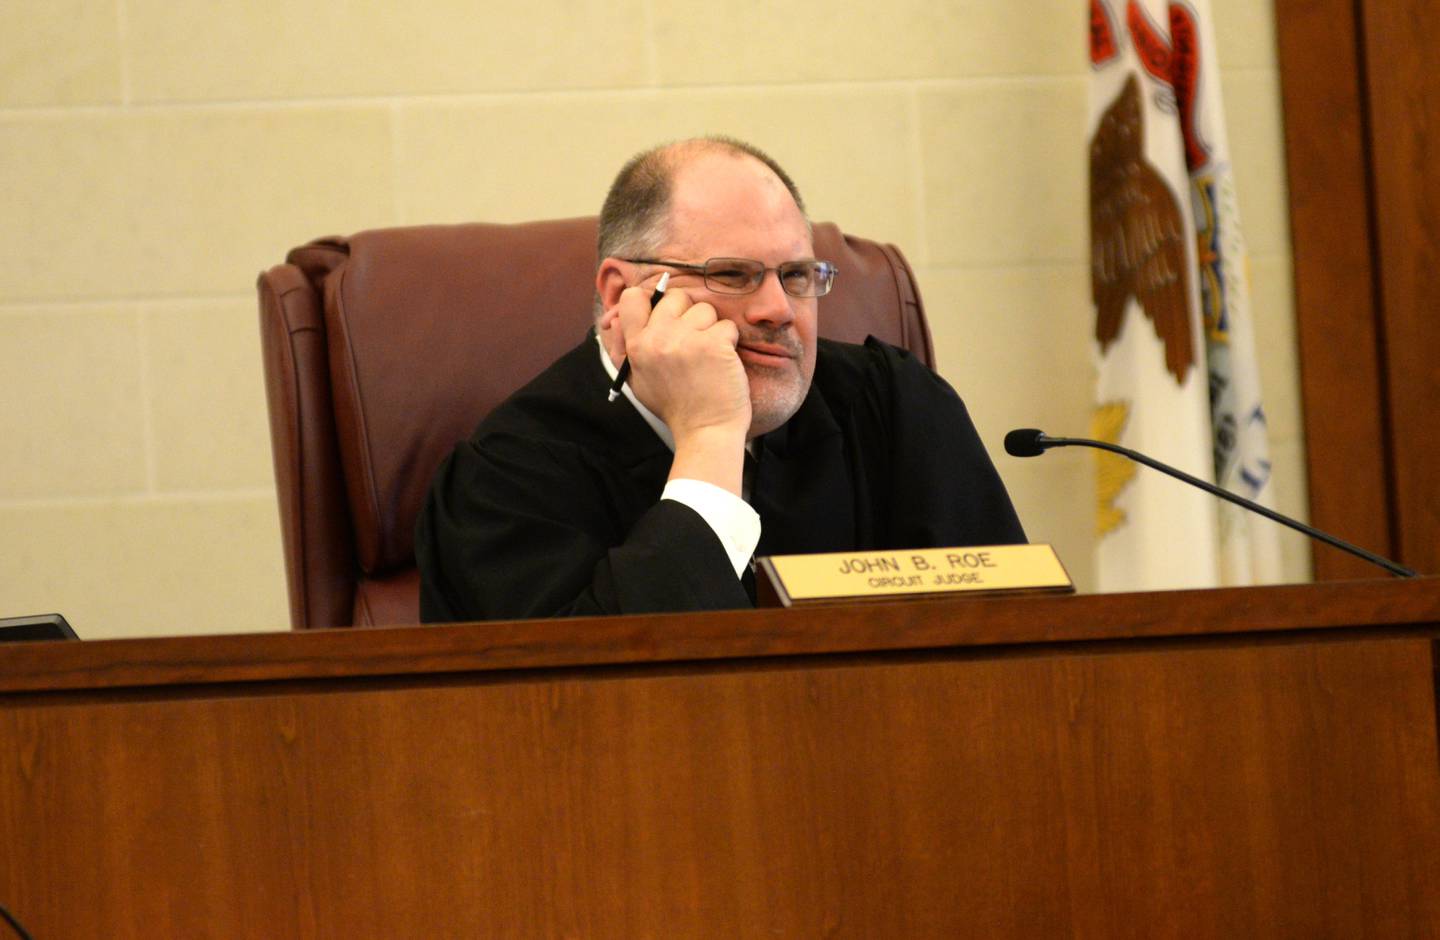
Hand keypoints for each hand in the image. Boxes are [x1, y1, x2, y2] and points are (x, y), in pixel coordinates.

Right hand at [607, 285, 750, 439]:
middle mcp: (658, 339)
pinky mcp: (715, 345)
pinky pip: (726, 325)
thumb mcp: (637, 379)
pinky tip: (722, 363)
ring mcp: (687, 340)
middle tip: (692, 341)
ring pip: (705, 309)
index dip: (652, 299)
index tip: (665, 313)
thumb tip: (614, 317)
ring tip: (708, 356)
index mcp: (636, 346)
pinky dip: (729, 341)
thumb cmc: (674, 405)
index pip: (633, 297)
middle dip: (688, 314)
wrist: (705, 431)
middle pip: (675, 297)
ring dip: (711, 328)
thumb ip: (625, 347)